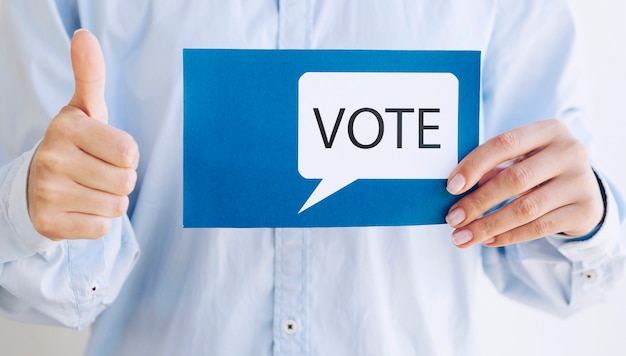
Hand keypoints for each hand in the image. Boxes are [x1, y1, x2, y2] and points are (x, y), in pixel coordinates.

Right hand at [27, 29, 138, 239]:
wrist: (39, 184)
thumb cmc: (76, 144)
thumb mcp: (85, 109)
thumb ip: (90, 75)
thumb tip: (84, 36)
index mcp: (66, 126)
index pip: (130, 152)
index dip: (126, 155)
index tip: (106, 150)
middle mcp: (51, 157)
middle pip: (126, 182)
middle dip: (121, 180)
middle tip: (98, 172)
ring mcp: (47, 192)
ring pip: (116, 207)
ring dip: (110, 202)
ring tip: (89, 189)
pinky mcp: (49, 223)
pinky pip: (101, 229)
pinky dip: (97, 222)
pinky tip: (78, 208)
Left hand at [444, 119, 603, 247]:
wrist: (585, 191)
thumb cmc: (541, 170)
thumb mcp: (522, 159)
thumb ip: (494, 168)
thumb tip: (458, 189)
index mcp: (549, 130)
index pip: (504, 143)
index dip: (475, 165)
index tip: (452, 187)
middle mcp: (569, 152)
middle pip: (514, 179)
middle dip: (477, 202)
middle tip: (454, 219)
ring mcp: (581, 182)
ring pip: (526, 209)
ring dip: (488, 225)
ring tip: (463, 236)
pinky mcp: (586, 210)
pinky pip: (539, 227)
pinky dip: (509, 236)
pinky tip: (488, 240)